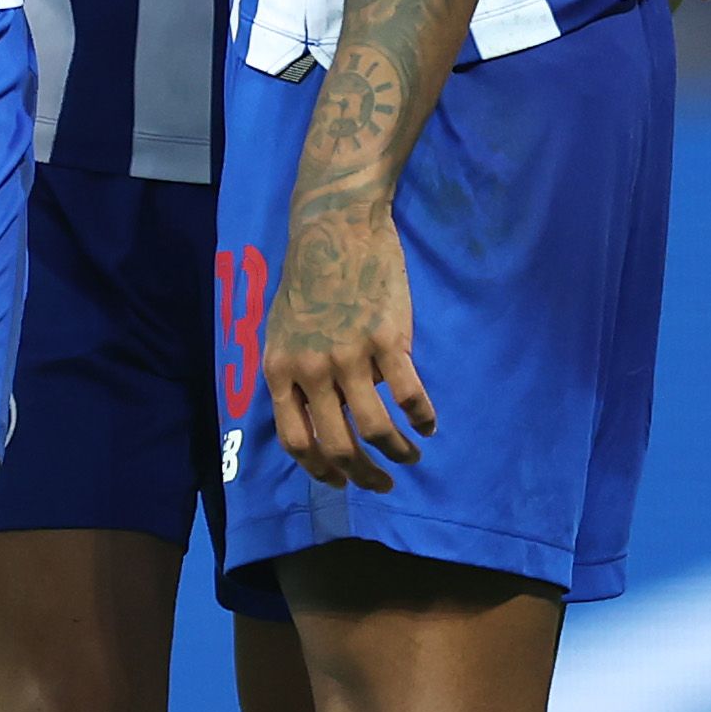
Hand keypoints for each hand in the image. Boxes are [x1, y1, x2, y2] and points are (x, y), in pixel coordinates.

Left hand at [263, 189, 429, 489]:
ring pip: (376, 429)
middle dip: (363, 476)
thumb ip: (296, 373)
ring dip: (398, 453)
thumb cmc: (309, 277)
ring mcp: (351, 356)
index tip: (340, 481)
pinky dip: (423, 418)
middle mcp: (312, 371)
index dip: (319, 469)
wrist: (335, 228)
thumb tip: (319, 414)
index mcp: (281, 371)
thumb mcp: (282, 330)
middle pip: (338, 445)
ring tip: (411, 456)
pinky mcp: (388, 340)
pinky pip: (410, 395)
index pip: (296, 440)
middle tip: (382, 484)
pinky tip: (429, 423)